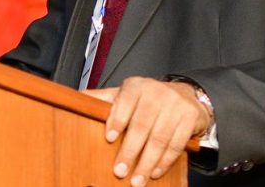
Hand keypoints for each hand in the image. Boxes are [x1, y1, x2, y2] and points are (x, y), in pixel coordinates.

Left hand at [83, 77, 210, 185]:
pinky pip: (176, 144)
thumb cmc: (149, 99)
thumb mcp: (126, 95)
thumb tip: (75, 100)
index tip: (109, 138)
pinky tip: (155, 172)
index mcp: (136, 86)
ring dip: (147, 163)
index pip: (125, 101)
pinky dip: (165, 161)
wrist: (186, 95)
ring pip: (159, 138)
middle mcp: (156, 93)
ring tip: (137, 179)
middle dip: (130, 151)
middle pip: (142, 125)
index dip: (117, 120)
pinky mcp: (189, 118)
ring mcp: (175, 105)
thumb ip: (103, 100)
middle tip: (120, 171)